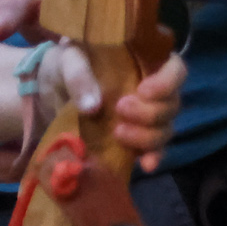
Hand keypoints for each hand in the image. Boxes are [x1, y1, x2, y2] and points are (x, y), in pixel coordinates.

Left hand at [33, 46, 187, 172]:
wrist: (51, 91)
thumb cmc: (65, 65)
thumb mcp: (65, 61)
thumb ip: (78, 75)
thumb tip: (93, 106)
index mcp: (144, 60)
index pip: (175, 68)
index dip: (166, 82)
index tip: (143, 91)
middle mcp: (154, 88)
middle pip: (172, 103)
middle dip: (149, 112)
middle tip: (120, 109)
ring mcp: (148, 115)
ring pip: (165, 128)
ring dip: (147, 135)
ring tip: (118, 133)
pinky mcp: (137, 137)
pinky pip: (155, 149)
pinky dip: (153, 157)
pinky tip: (145, 165)